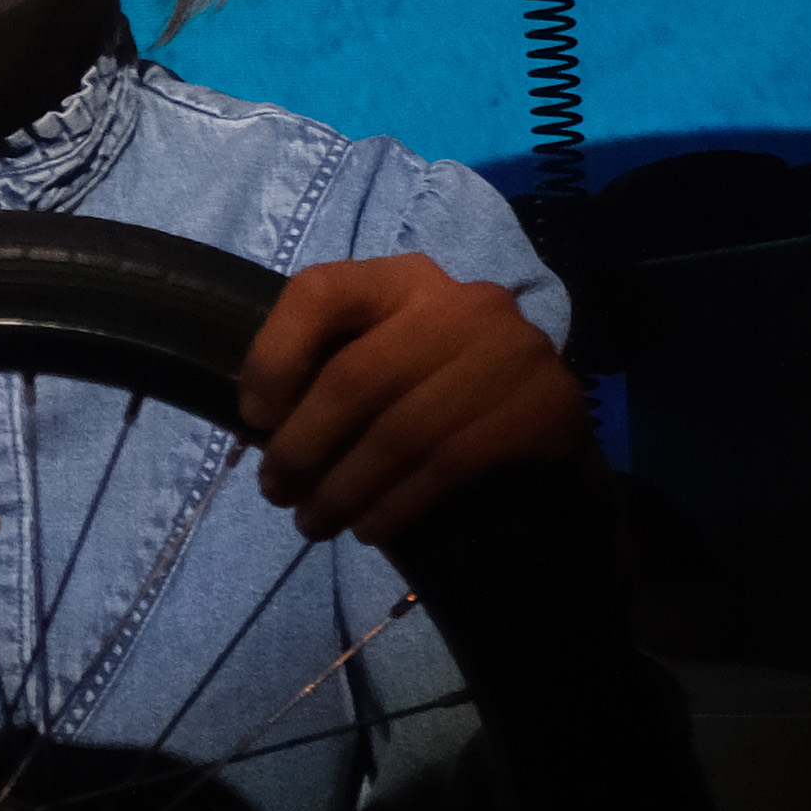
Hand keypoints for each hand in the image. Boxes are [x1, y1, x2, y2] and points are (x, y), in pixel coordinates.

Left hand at [230, 255, 588, 546]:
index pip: (320, 292)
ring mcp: (511, 352)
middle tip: (276, 493)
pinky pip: (447, 465)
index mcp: (407, 280)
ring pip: (399, 431)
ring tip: (314, 523)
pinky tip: (369, 530)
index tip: (253, 418)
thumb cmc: (446, 405)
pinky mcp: (546, 407)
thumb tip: (260, 427)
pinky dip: (395, 505)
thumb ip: (330, 377)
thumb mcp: (387, 369)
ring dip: (342, 489)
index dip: (273, 356)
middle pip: (355, 376)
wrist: (557, 446)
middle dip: (302, 446)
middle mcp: (463, 302)